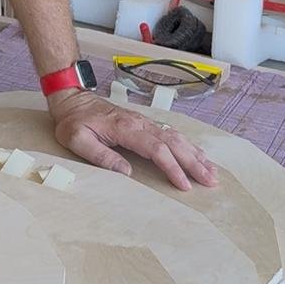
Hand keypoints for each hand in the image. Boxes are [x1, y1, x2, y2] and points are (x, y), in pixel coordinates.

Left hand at [48, 90, 218, 190]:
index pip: (156, 149)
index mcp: (125, 128)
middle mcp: (140, 123)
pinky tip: (197, 155)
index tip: (183, 185)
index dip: (172, 167)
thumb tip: (127, 173)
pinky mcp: (144, 123)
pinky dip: (187, 145)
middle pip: (173, 143)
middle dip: (193, 163)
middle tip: (210, 181)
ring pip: (176, 137)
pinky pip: (171, 133)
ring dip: (195, 154)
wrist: (73, 99)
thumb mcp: (78, 140)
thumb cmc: (73, 121)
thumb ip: (101, 156)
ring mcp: (144, 121)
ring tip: (211, 171)